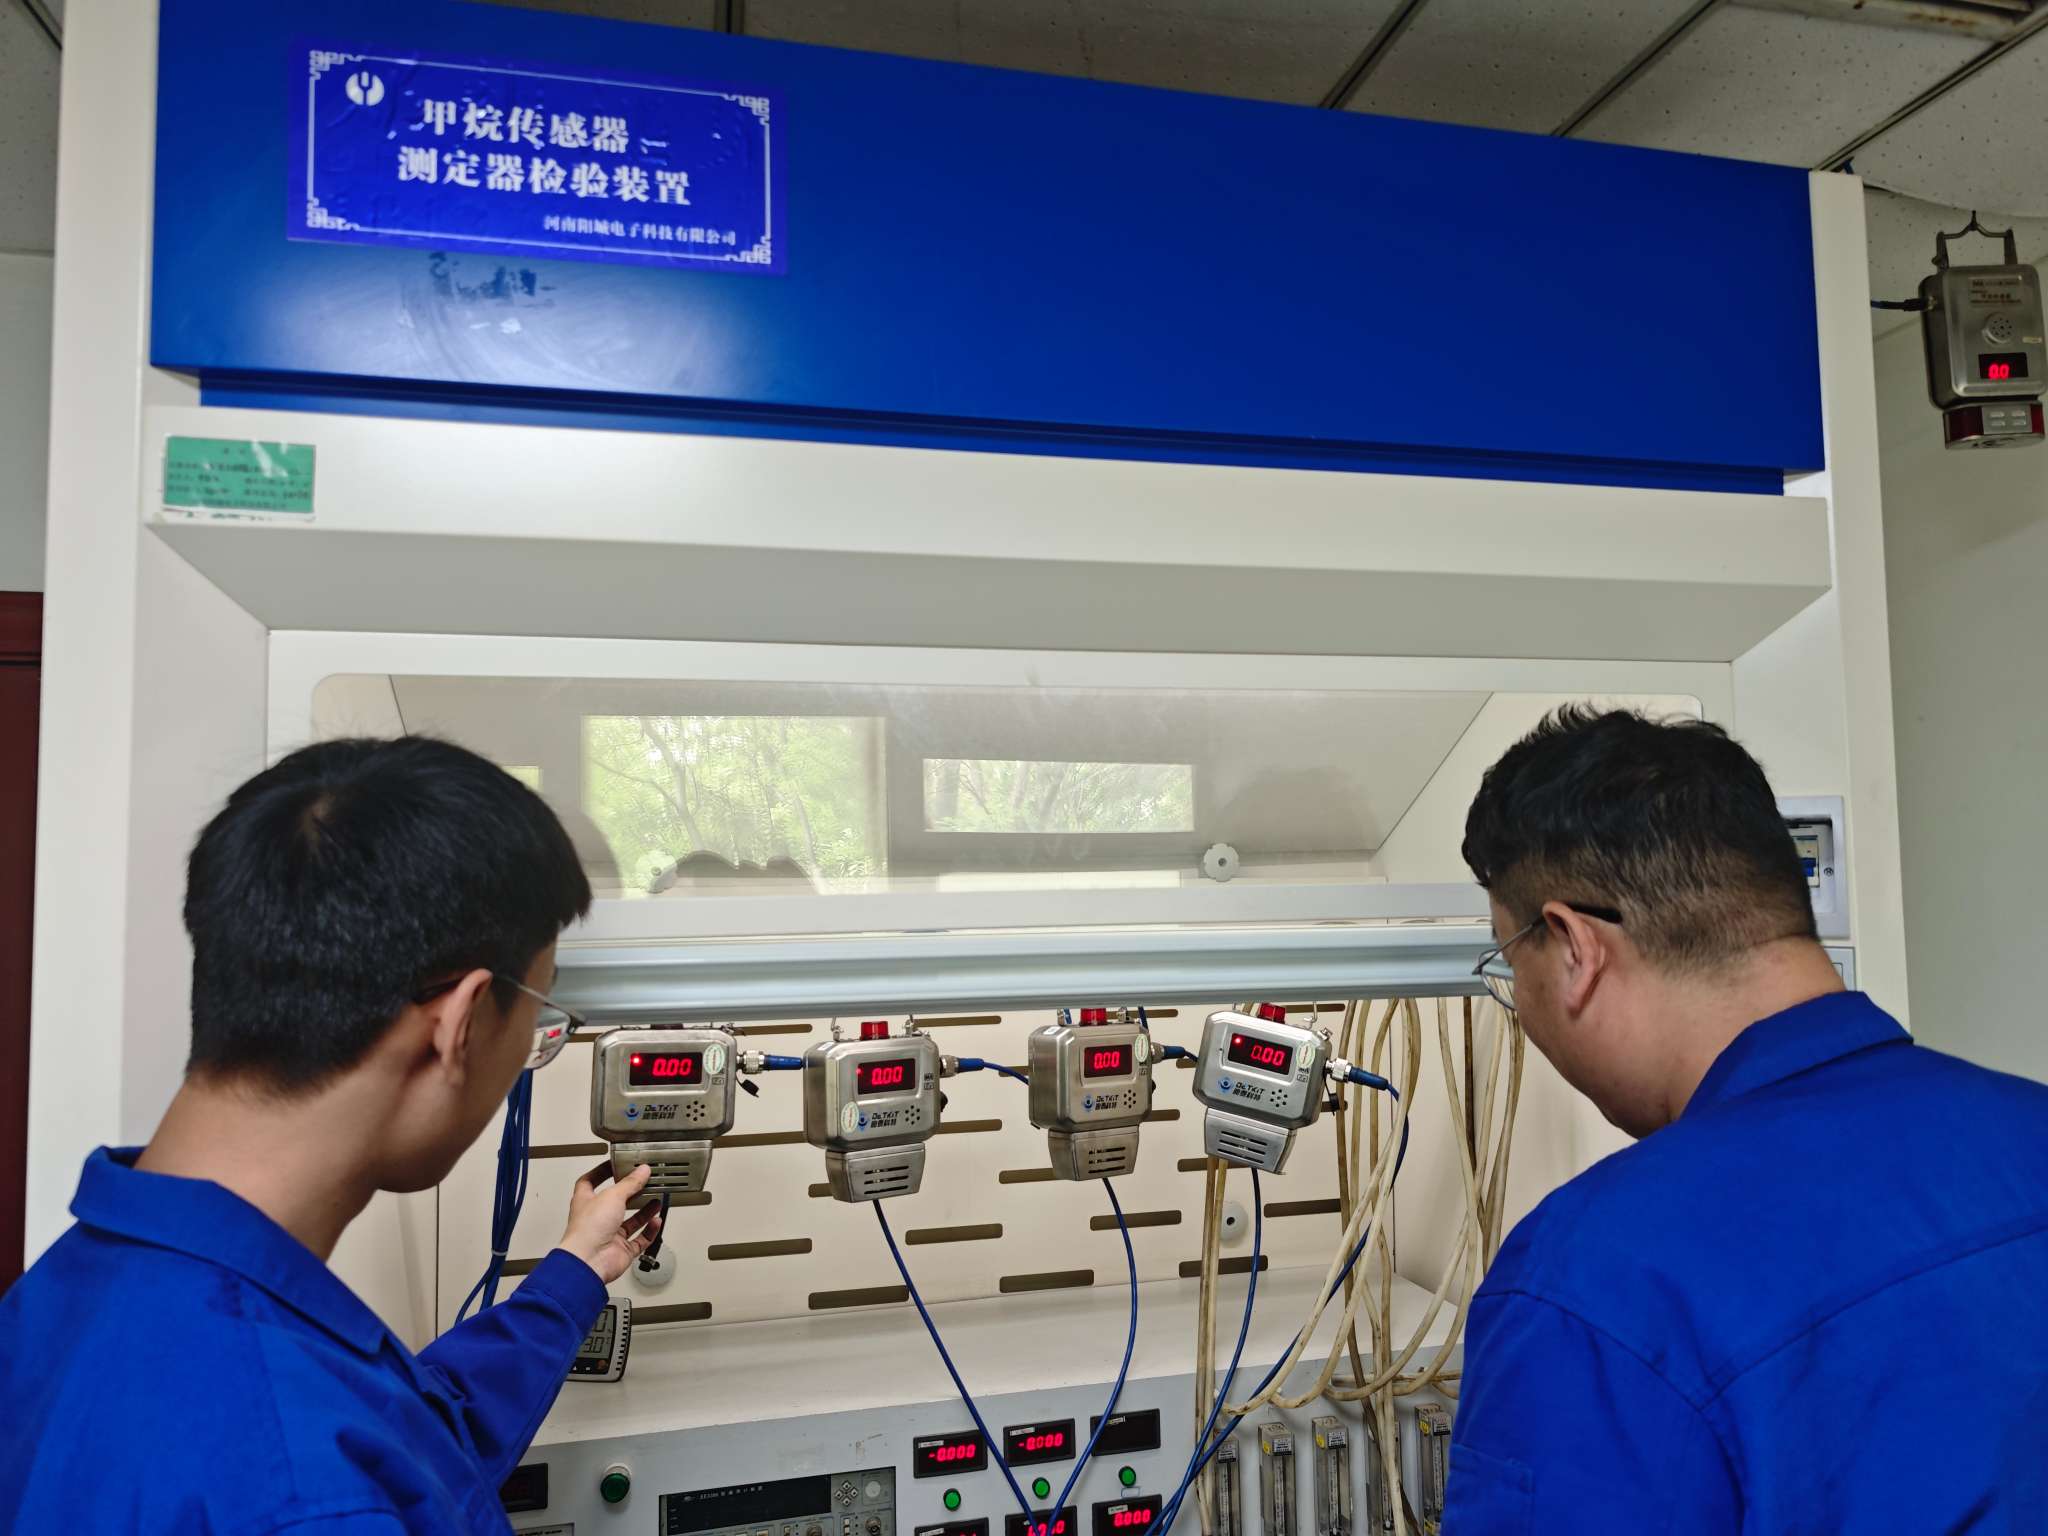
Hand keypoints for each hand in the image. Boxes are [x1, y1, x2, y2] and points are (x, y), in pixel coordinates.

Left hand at [558, 1161, 663, 1284]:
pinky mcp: (621, 1250)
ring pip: (630, 1221)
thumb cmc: (588, 1230)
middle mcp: (597, 1219)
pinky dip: (649, 1231)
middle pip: (616, 1202)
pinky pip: (639, 1240)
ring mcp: (609, 1235)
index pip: (589, 1182)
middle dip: (631, 1192)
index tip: (615, 1165)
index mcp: (586, 1202)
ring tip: (656, 1200)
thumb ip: (630, 1183)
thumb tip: (641, 1171)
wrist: (589, 1261)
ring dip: (644, 1212)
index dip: (601, 1172)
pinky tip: (656, 1221)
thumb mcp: (612, 1196)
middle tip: (644, 1182)